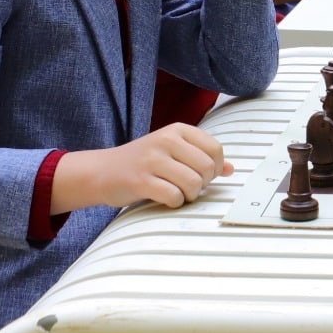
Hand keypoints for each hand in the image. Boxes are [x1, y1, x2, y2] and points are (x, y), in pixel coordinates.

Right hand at [53, 123, 229, 212]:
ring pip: (192, 182)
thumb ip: (201, 157)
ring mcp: (152, 159)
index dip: (215, 168)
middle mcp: (166, 140)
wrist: (102, 171)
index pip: (215, 148)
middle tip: (191, 188)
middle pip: (206, 167)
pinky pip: (173, 196)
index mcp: (177, 130)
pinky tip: (166, 199)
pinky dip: (175, 202)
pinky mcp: (140, 180)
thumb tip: (230, 169)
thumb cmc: (143, 163)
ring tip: (179, 193)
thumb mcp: (173, 152)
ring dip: (190, 195)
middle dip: (203, 183)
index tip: (204, 176)